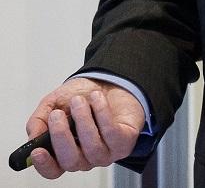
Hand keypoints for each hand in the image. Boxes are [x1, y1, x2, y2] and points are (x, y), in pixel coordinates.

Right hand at [25, 78, 144, 178]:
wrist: (110, 82)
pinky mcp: (124, 142)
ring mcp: (106, 153)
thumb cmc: (82, 96)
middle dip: (61, 136)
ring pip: (92, 148)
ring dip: (83, 121)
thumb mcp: (53, 103)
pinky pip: (112, 134)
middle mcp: (85, 157)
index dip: (45, 165)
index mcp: (66, 152)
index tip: (37, 151)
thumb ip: (39, 120)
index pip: (53, 170)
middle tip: (56, 115)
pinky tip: (97, 99)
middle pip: (71, 161)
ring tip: (79, 101)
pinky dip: (102, 114)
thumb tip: (34, 137)